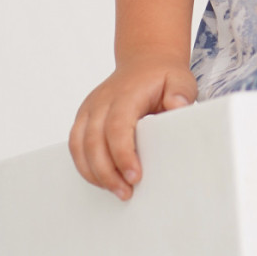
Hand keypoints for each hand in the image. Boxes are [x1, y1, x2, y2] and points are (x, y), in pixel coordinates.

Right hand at [68, 58, 197, 200]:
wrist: (145, 62)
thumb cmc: (163, 76)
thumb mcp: (181, 80)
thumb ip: (181, 93)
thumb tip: (177, 106)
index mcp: (125, 94)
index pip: (117, 126)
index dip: (123, 154)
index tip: (135, 176)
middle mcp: (101, 101)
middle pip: (93, 141)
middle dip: (107, 172)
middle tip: (126, 193)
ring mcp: (89, 109)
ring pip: (79, 146)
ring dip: (94, 172)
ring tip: (116, 190)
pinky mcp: (84, 118)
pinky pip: (75, 146)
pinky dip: (85, 166)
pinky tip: (102, 180)